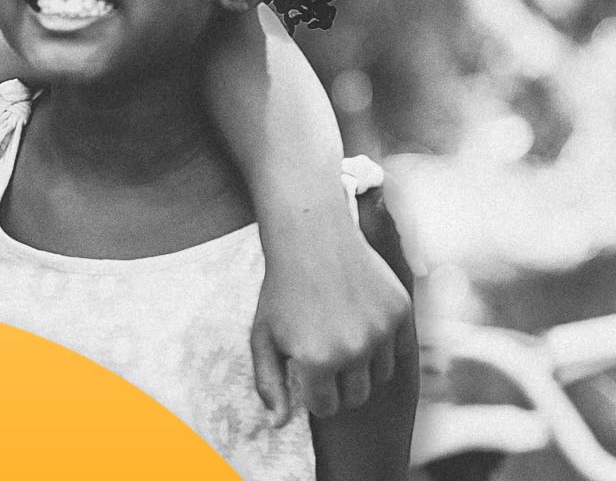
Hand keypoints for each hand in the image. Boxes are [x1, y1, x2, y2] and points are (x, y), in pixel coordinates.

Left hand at [250, 228, 406, 419]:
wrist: (311, 240)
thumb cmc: (281, 292)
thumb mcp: (263, 337)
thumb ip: (269, 384)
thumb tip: (278, 425)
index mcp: (316, 360)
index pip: (326, 407)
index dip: (314, 394)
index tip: (307, 374)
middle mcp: (353, 349)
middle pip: (356, 397)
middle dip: (339, 386)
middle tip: (324, 356)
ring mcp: (380, 330)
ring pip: (380, 377)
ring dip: (363, 368)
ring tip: (340, 336)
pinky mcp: (401, 312)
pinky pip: (401, 353)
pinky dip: (384, 349)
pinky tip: (363, 329)